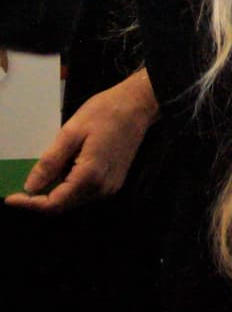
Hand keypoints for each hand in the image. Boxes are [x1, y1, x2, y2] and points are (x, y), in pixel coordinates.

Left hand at [5, 69, 157, 212]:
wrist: (139, 105)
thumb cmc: (104, 113)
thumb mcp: (71, 132)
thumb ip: (50, 162)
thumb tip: (30, 186)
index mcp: (90, 175)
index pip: (53, 203)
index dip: (29, 204)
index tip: (9, 198)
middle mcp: (102, 188)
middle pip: (63, 206)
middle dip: (39, 201)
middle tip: (20, 188)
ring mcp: (110, 186)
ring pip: (74, 201)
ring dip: (53, 194)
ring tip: (39, 177)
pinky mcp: (114, 181)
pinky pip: (85, 193)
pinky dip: (68, 188)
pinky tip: (60, 172)